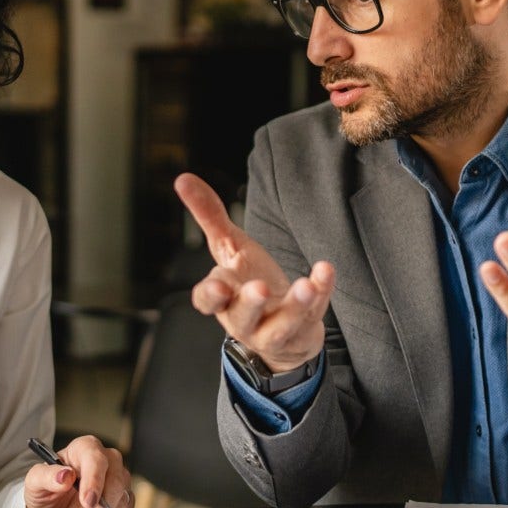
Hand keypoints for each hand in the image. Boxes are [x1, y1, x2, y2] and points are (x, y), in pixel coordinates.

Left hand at [24, 434, 133, 507]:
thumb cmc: (45, 490)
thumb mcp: (35, 483)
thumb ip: (45, 476)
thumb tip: (64, 475)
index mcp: (85, 449)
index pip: (96, 460)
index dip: (94, 481)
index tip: (88, 503)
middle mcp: (107, 461)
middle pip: (115, 483)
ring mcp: (119, 481)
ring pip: (122, 502)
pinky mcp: (123, 501)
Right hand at [174, 173, 334, 372]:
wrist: (282, 327)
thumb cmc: (249, 281)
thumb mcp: (229, 247)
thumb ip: (209, 216)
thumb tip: (182, 178)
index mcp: (223, 299)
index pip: (207, 301)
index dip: (210, 296)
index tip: (218, 286)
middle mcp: (245, 319)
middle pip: (244, 315)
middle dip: (251, 303)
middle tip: (259, 288)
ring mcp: (275, 330)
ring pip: (281, 325)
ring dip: (293, 306)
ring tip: (305, 287)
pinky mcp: (304, 329)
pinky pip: (314, 313)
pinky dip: (321, 292)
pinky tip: (325, 270)